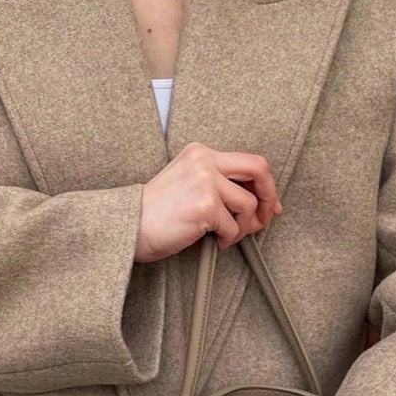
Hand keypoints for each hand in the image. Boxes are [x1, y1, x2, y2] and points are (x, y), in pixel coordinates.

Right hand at [134, 141, 282, 262]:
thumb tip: (258, 204)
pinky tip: (211, 242)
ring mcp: (205, 181)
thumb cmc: (155, 214)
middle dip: (268, 197)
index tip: (268, 205)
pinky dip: (227, 239)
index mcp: (200, 153)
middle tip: (263, 219)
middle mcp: (204, 161)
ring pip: (247, 204)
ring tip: (225, 236)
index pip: (248, 161)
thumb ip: (219, 186)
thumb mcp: (188, 186)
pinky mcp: (205, 205)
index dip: (264, 185)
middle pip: (259, 169)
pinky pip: (233, 227)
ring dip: (243, 227)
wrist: (128, 226)